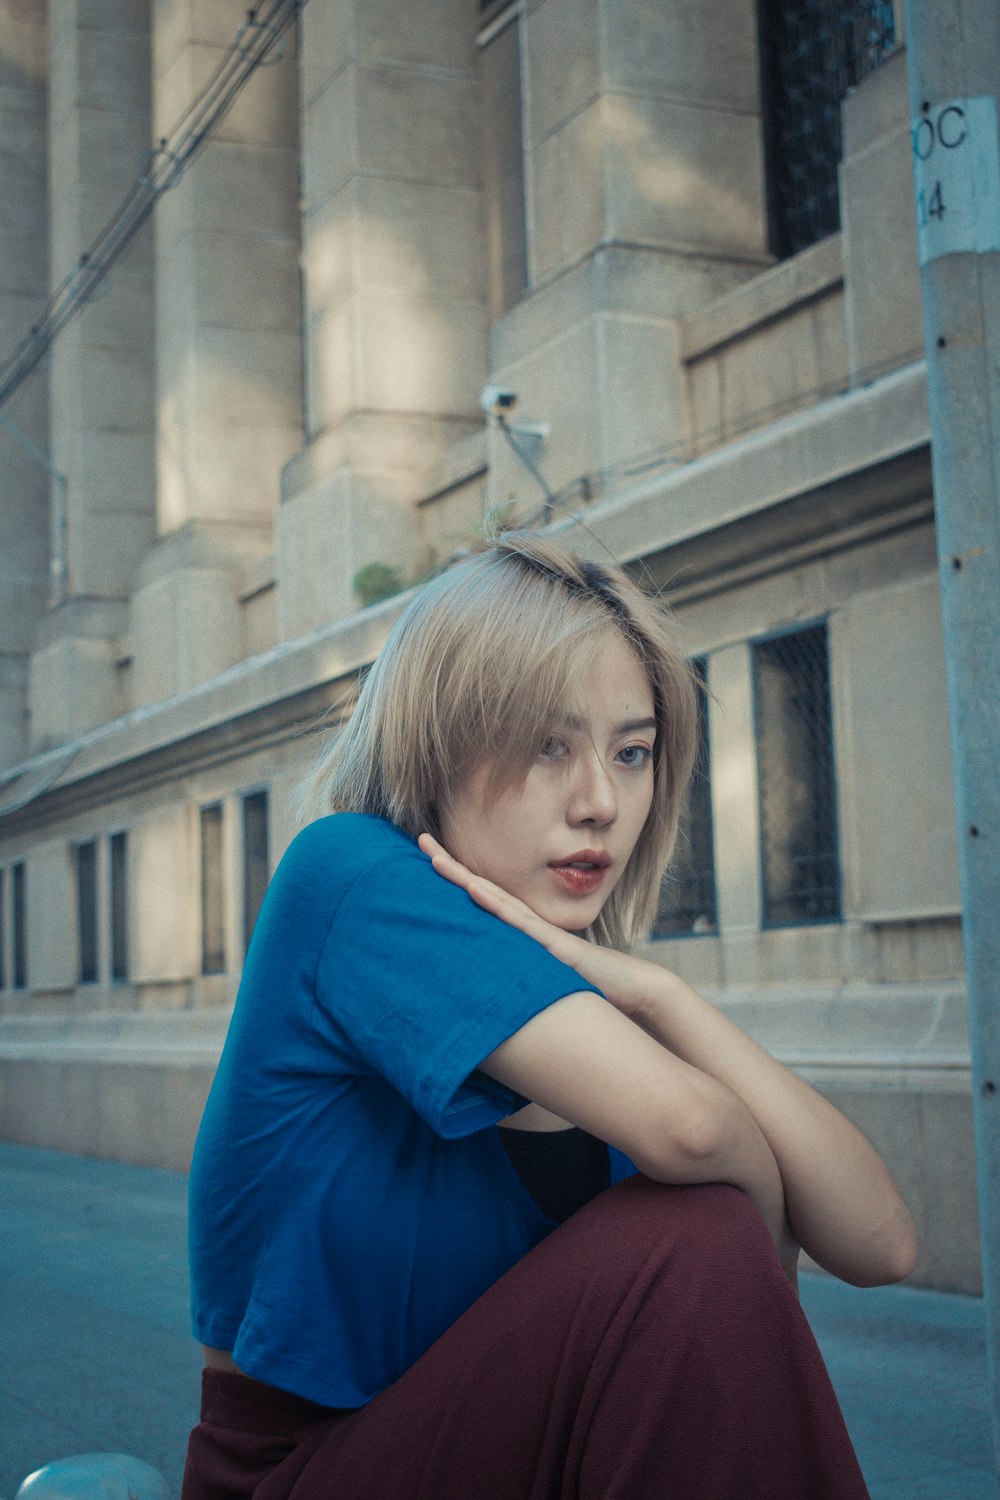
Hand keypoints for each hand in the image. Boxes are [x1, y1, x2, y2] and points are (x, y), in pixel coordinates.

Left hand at [417, 832, 652, 1018]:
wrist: (632, 989)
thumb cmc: (591, 983)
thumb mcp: (546, 975)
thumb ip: (524, 968)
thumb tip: (496, 974)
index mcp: (523, 930)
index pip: (483, 898)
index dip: (456, 877)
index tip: (429, 858)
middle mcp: (528, 925)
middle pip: (481, 888)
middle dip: (451, 865)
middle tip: (421, 839)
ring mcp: (540, 932)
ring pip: (495, 899)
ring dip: (464, 878)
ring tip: (434, 859)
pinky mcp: (553, 947)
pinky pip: (519, 923)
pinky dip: (496, 905)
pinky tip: (475, 891)